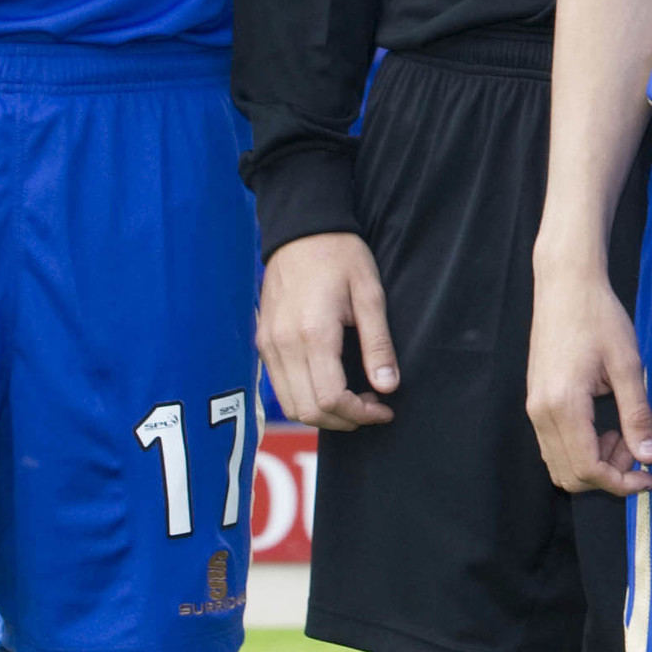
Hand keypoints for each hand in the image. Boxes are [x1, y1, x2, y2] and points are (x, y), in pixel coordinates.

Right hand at [257, 232, 397, 430]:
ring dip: (323, 413)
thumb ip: (378, 344)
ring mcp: (267, 345)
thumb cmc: (341, 257)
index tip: (384, 409)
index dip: (359, 414)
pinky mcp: (262, 343)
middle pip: (308, 410)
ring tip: (354, 399)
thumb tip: (388, 386)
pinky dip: (305, 397)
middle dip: (344, 419)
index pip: (330, 398)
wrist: (302, 231)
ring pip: (290, 404)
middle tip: (373, 407)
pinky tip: (331, 384)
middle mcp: (282, 345)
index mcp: (313, 334)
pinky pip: (280, 387)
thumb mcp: (370, 295)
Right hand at [527, 255, 651, 495]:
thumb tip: (649, 457)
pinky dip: (582, 448)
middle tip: (638, 446)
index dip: (621, 484)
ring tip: (624, 432)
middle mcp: (541, 414)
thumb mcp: (628, 365)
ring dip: (596, 462)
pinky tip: (605, 423)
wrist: (566, 285)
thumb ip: (638, 415)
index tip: (649, 478)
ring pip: (561, 464)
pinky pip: (555, 445)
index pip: (588, 469)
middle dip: (610, 473)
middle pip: (571, 476)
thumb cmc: (598, 317)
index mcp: (563, 406)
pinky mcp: (536, 402)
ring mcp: (534, 409)